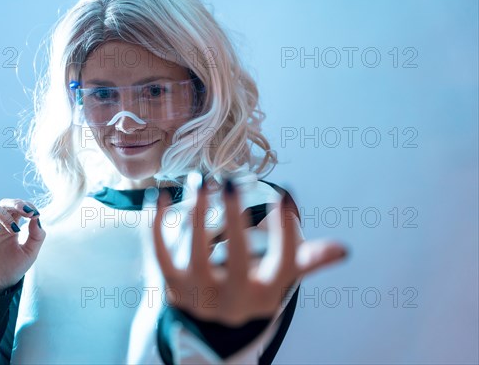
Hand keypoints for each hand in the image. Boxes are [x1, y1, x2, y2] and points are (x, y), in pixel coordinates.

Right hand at [0, 199, 45, 295]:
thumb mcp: (29, 254)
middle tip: (27, 212)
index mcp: (12, 225)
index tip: (35, 213)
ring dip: (3, 213)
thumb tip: (37, 217)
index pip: (18, 207)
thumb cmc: (11, 269)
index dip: (27, 206)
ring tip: (12, 229)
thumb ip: (37, 236)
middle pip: (4, 203)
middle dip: (16, 204)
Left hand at [152, 179, 346, 326]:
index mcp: (266, 295)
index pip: (284, 264)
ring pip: (195, 255)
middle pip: (238, 262)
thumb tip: (343, 250)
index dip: (286, 230)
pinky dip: (157, 225)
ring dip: (196, 214)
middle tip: (232, 182)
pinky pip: (160, 255)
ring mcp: (200, 295)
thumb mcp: (279, 278)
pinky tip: (160, 196)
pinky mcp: (172, 286)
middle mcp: (234, 301)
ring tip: (199, 179)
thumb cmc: (251, 285)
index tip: (284, 193)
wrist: (209, 319)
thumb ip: (307, 261)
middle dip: (235, 220)